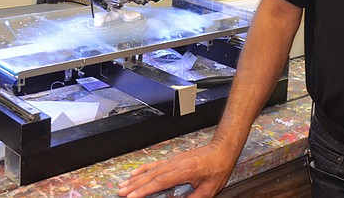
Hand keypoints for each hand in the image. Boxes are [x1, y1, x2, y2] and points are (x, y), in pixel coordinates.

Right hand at [117, 140, 237, 197]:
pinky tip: (135, 173)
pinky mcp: (174, 159)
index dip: (144, 190)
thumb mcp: (209, 190)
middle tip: (121, 192)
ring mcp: (173, 160)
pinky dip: (144, 169)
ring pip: (151, 170)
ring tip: (123, 185)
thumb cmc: (218, 168)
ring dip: (136, 178)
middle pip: (151, 176)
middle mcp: (176, 164)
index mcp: (184, 171)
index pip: (160, 182)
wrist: (221, 150)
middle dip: (135, 185)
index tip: (132, 196)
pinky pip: (155, 164)